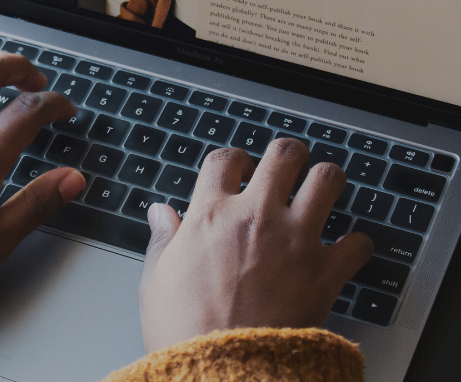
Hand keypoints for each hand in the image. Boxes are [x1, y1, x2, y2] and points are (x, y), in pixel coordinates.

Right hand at [138, 139, 373, 352]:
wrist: (224, 367)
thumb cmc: (184, 330)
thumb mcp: (156, 280)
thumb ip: (162, 240)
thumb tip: (160, 213)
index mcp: (210, 216)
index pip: (225, 160)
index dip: (232, 159)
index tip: (236, 169)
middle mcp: (256, 217)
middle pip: (283, 155)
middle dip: (286, 155)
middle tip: (286, 166)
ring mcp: (295, 240)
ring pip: (327, 180)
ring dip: (325, 181)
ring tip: (320, 190)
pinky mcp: (326, 271)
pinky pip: (358, 242)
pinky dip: (356, 244)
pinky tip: (345, 249)